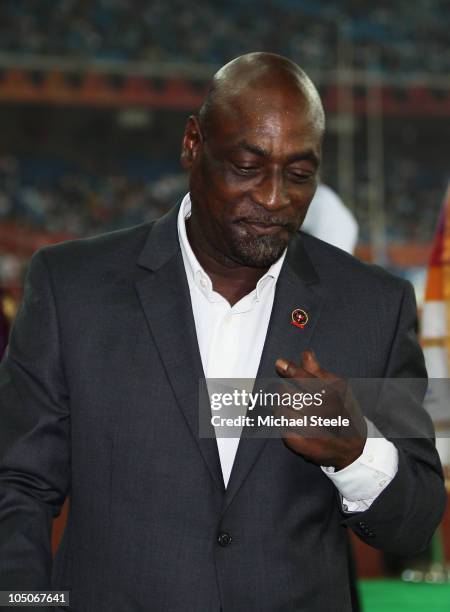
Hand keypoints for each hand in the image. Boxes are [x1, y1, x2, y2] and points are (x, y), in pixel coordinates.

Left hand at [275, 349, 366, 469]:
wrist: (353, 449)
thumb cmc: (343, 412)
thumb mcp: (338, 388)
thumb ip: (318, 371)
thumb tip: (305, 353)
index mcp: (334, 394)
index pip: (307, 379)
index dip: (291, 370)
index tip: (279, 363)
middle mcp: (325, 412)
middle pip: (289, 394)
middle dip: (284, 391)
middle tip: (287, 393)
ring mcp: (314, 430)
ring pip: (282, 411)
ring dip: (282, 407)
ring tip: (291, 408)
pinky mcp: (303, 445)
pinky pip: (282, 428)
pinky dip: (283, 423)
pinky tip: (292, 422)